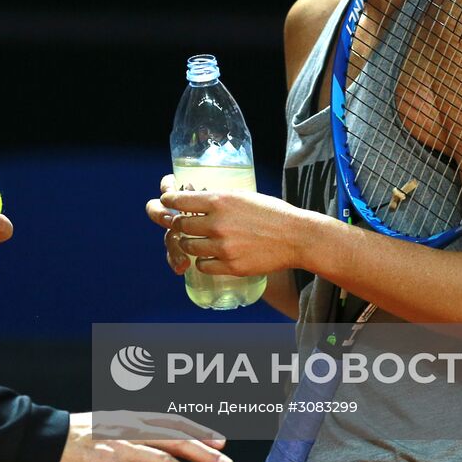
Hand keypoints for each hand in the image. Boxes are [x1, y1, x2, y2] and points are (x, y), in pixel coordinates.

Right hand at [54, 411, 232, 461]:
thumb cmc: (78, 434)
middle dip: (204, 452)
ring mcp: (120, 447)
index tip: (221, 440)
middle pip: (176, 439)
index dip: (200, 429)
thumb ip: (135, 428)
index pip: (173, 421)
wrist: (47, 439)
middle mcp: (130, 428)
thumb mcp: (112, 421)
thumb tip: (159, 437)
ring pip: (162, 460)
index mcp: (133, 416)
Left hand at [149, 188, 313, 278]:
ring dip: (189, 243)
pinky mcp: (231, 266)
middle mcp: (217, 223)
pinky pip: (203, 265)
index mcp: (220, 200)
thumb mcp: (242, 195)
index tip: (166, 202)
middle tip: (184, 224)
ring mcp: (223, 246)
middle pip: (180, 225)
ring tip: (197, 241)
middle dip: (179, 223)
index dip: (169, 201)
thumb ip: (218, 199)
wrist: (296, 237)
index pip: (179, 201)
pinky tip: (210, 256)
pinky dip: (203, 261)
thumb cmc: (271, 212)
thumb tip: (195, 199)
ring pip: (188, 246)